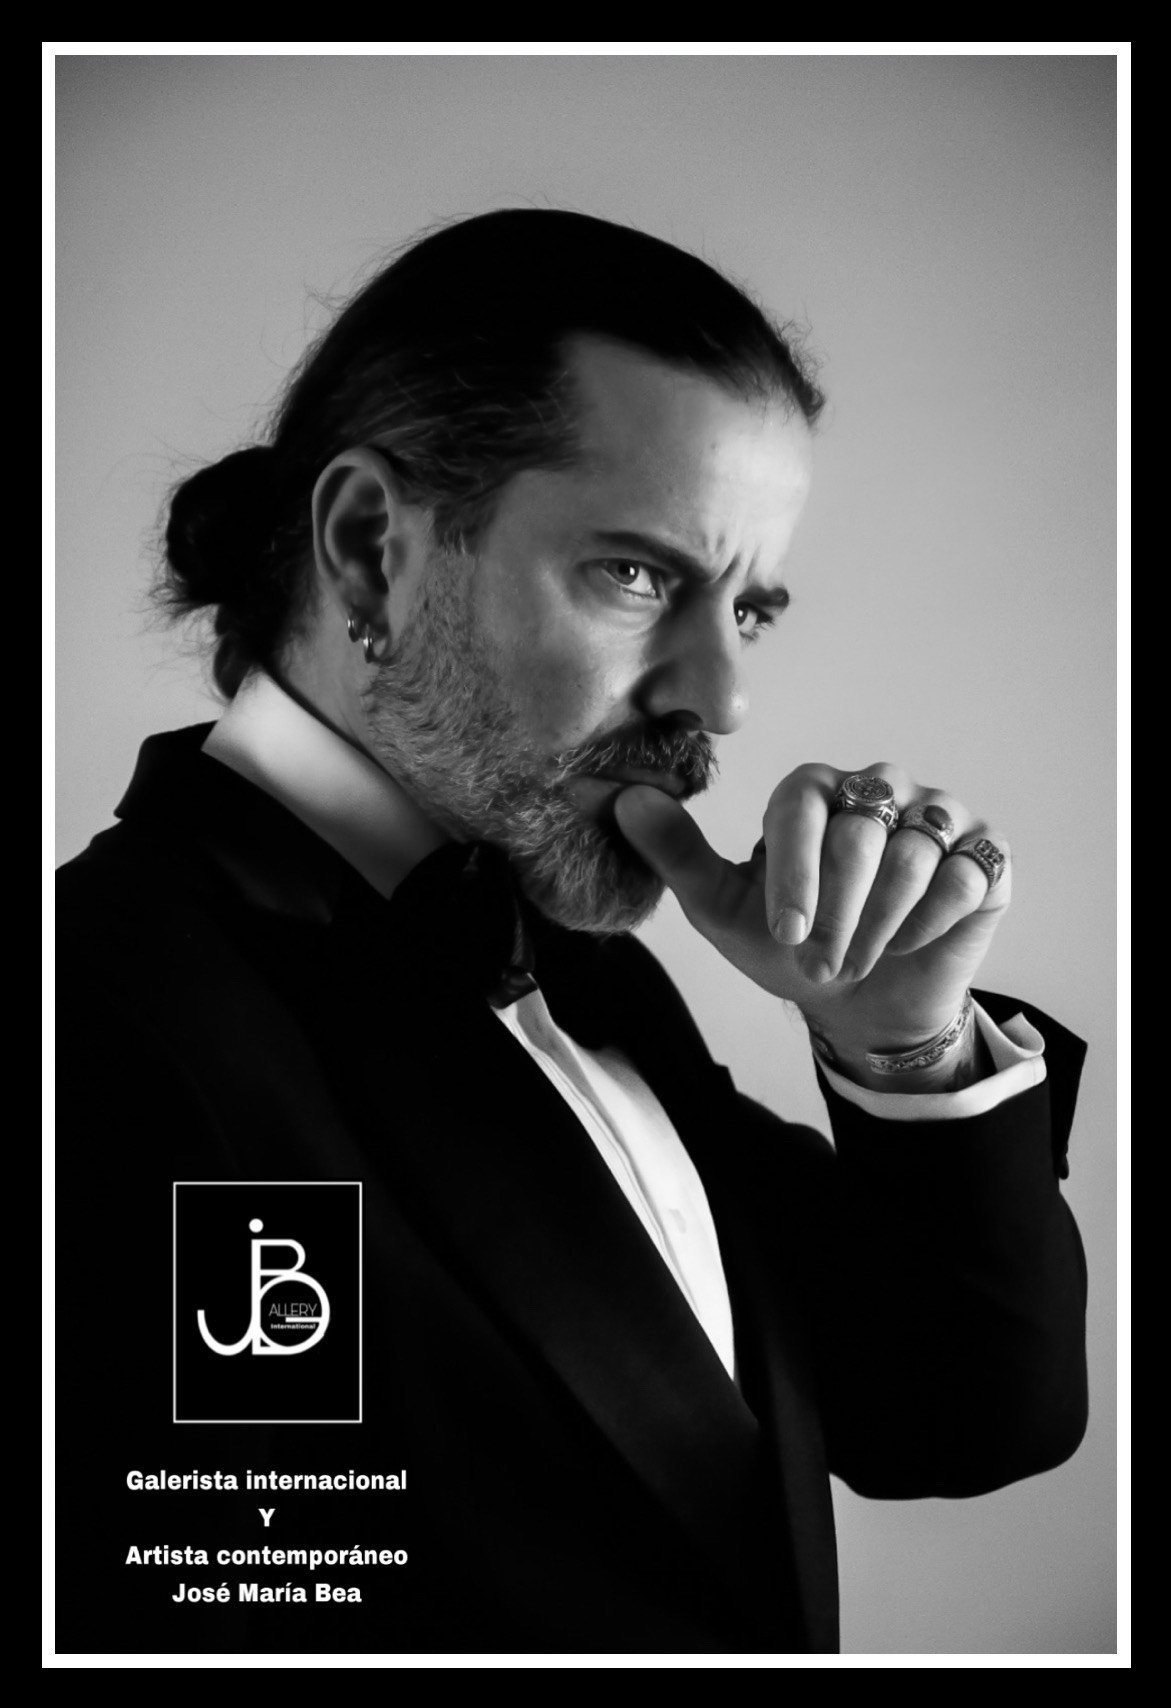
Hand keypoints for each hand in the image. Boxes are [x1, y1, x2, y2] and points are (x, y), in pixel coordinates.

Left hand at [614, 762, 1011, 1070]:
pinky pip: (965, 877)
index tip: (785, 934)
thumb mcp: (721, 909)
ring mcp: (937, 817)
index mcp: (815, 790)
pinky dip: (930, 923)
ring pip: (914, 857)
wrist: (861, 1002)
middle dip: (837, 916)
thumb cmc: (792, 945)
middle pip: (860, 834)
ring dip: (879, 927)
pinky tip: (910, 942)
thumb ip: (676, 853)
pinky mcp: (985, 853)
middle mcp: (879, 788)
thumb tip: (625, 798)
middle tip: (822, 962)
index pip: (802, 805)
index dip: (794, 873)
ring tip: (859, 959)